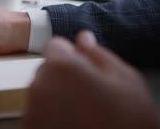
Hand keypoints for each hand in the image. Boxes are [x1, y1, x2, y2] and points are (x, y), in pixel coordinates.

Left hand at [23, 31, 159, 128]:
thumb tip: (83, 39)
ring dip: (55, 98)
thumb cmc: (129, 123)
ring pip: (41, 92)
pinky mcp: (31, 128)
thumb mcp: (126, 80)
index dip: (71, 55)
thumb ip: (98, 54)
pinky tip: (72, 124)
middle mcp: (40, 86)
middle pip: (46, 70)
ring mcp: (33, 112)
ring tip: (83, 114)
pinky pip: (37, 114)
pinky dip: (49, 118)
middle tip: (88, 95)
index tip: (82, 67)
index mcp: (62, 67)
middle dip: (62, 77)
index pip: (54, 45)